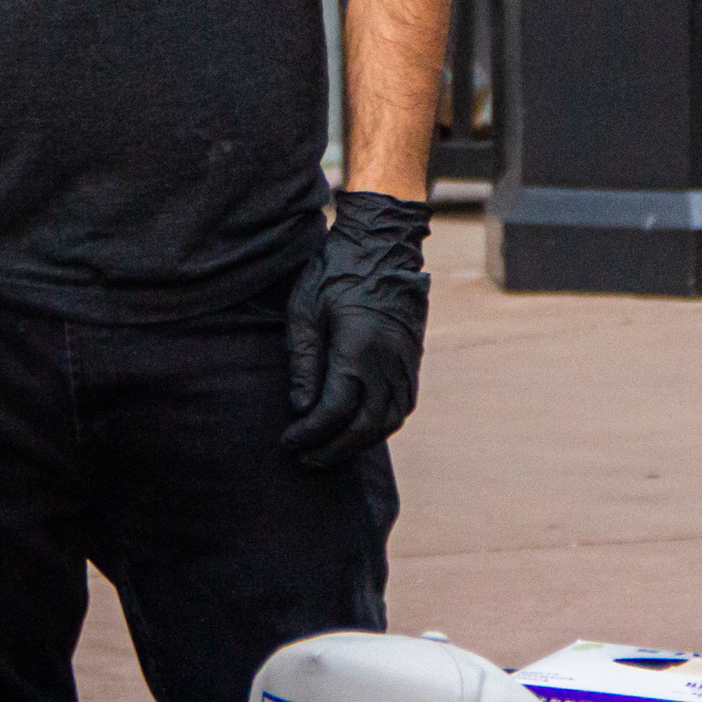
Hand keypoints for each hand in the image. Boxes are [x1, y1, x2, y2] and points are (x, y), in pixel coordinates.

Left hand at [283, 191, 431, 468]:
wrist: (384, 243)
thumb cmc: (337, 271)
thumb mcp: (305, 309)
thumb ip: (303, 362)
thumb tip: (301, 408)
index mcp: (360, 348)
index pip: (336, 411)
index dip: (310, 434)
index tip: (288, 441)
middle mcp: (390, 362)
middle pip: (365, 428)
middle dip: (333, 450)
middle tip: (304, 458)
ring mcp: (407, 363)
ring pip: (388, 423)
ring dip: (358, 443)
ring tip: (327, 450)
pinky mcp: (413, 361)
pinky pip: (401, 407)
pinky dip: (379, 427)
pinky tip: (357, 430)